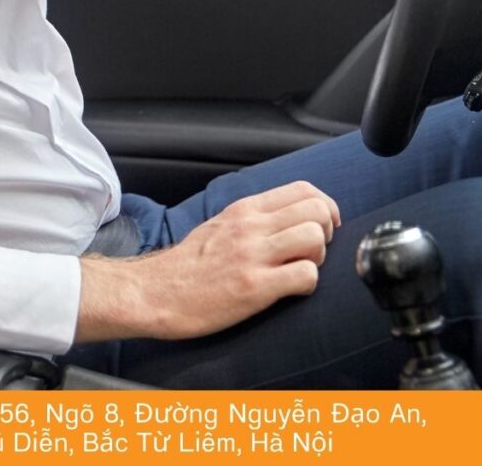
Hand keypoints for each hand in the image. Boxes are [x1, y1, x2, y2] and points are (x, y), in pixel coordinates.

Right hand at [76, 181, 341, 342]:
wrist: (155, 292)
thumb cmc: (188, 266)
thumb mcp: (219, 226)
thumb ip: (253, 219)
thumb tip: (288, 220)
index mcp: (243, 210)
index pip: (303, 189)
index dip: (324, 208)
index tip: (320, 228)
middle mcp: (249, 226)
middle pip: (317, 210)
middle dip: (327, 232)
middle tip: (311, 252)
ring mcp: (252, 255)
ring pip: (316, 237)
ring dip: (318, 258)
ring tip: (298, 269)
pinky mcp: (254, 287)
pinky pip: (306, 276)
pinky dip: (307, 285)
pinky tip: (289, 291)